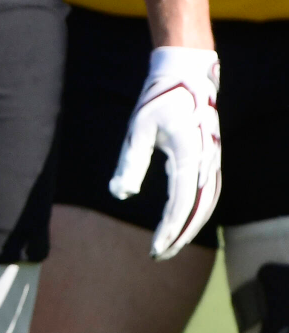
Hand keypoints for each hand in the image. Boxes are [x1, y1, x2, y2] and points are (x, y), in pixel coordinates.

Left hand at [109, 46, 220, 259]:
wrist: (187, 77)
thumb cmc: (158, 100)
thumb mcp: (139, 128)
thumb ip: (131, 162)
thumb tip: (120, 194)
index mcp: (190, 156)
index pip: (181, 203)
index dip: (169, 229)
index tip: (154, 248)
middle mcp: (207, 163)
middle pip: (198, 211)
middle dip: (180, 236)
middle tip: (158, 255)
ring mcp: (213, 162)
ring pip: (208, 206)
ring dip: (190, 228)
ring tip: (169, 246)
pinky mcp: (212, 160)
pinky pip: (210, 195)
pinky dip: (199, 213)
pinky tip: (185, 224)